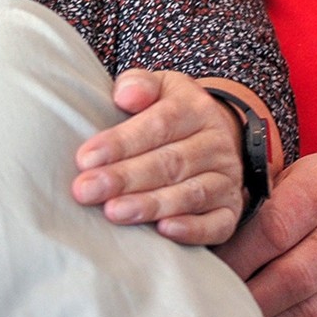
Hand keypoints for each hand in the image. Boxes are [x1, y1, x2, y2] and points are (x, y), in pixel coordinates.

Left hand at [72, 69, 245, 244]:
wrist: (212, 136)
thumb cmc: (169, 113)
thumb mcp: (157, 88)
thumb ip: (138, 85)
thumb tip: (125, 96)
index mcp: (195, 109)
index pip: (158, 125)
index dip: (121, 143)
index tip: (85, 159)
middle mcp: (216, 143)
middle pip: (170, 163)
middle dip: (125, 178)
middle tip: (87, 190)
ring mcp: (226, 178)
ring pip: (190, 194)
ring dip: (150, 205)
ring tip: (113, 212)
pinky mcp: (230, 210)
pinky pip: (217, 224)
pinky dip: (193, 229)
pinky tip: (163, 231)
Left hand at [215, 151, 316, 316]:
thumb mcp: (309, 169)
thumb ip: (268, 195)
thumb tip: (221, 219)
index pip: (271, 229)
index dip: (234, 253)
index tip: (204, 262)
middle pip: (287, 277)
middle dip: (242, 291)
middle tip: (209, 294)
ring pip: (303, 309)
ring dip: (261, 315)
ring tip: (228, 311)